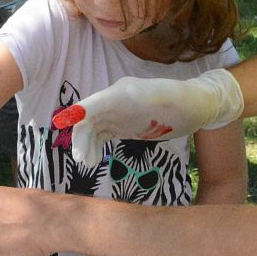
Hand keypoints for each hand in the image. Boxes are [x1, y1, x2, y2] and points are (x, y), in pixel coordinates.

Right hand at [69, 69, 242, 165]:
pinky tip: (96, 160)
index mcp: (122, 92)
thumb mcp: (172, 96)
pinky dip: (94, 147)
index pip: (92, 104)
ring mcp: (116, 113)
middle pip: (86, 118)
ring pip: (90, 129)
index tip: (60, 126)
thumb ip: (152, 94)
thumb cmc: (186, 100)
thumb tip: (126, 91)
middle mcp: (114, 100)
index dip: (75, 114)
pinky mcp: (121, 125)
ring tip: (90, 164)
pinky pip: (100, 135)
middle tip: (84, 160)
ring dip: (85, 145)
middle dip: (80, 138)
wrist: (196, 106)